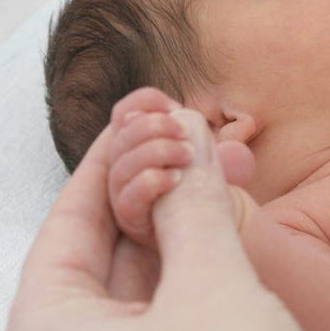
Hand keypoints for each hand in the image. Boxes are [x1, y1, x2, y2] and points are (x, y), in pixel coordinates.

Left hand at [0, 102, 329, 330]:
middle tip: (198, 133)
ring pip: (143, 279)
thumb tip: (185, 137)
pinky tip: (233, 231)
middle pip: (104, 247)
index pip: (70, 219)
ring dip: (183, 222)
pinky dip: (199, 266)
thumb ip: (196, 208)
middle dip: (155, 184)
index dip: (114, 155)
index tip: (153, 109)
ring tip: (224, 169)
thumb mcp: (216, 292)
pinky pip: (170, 313)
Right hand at [107, 87, 254, 247]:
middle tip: (185, 132)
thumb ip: (203, 137)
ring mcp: (122, 192)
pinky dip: (152, 181)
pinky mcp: (130, 217)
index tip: (175, 105)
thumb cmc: (203, 185)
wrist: (206, 228)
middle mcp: (122, 165)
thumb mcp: (206, 154)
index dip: (145, 102)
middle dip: (155, 126)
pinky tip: (176, 178)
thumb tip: (207, 131)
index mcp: (135, 143)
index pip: (124, 112)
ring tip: (188, 154)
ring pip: (123, 164)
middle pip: (122, 135)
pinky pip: (130, 197)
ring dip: (158, 151)